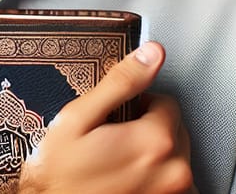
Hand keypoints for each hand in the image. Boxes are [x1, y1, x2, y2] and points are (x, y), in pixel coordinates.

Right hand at [18, 42, 195, 193]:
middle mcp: (174, 172)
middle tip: (114, 137)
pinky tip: (128, 178)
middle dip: (149, 127)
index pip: (167, 102)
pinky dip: (156, 177)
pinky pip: (175, 184)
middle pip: (175, 129)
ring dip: (155, 154)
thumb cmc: (59, 171)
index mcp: (155, 141)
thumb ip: (122, 82)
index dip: (139, 103)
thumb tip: (151, 54)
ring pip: (176, 157)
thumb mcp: (81, 116)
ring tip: (119, 160)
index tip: (116, 117)